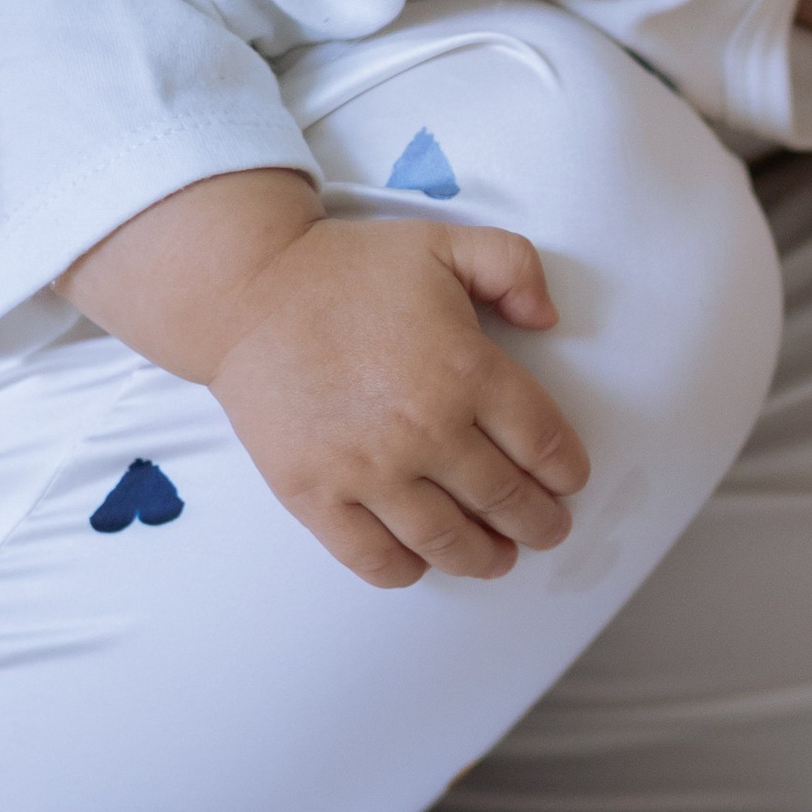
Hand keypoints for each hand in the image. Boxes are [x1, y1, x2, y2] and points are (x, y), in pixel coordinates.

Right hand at [59, 169, 589, 586]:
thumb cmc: (348, 268)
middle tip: (547, 530)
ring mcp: (368, 469)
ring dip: (486, 559)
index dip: (566, 471)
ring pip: (449, 541)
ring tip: (499, 558)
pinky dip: (408, 569)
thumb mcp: (446, 242)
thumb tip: (550, 320)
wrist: (243, 291)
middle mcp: (425, 429)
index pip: (544, 444)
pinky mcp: (315, 494)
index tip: (568, 481)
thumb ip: (514, 267)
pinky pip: (375, 558)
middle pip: (506, 501)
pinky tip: (423, 560)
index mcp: (468, 371)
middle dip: (539, 524)